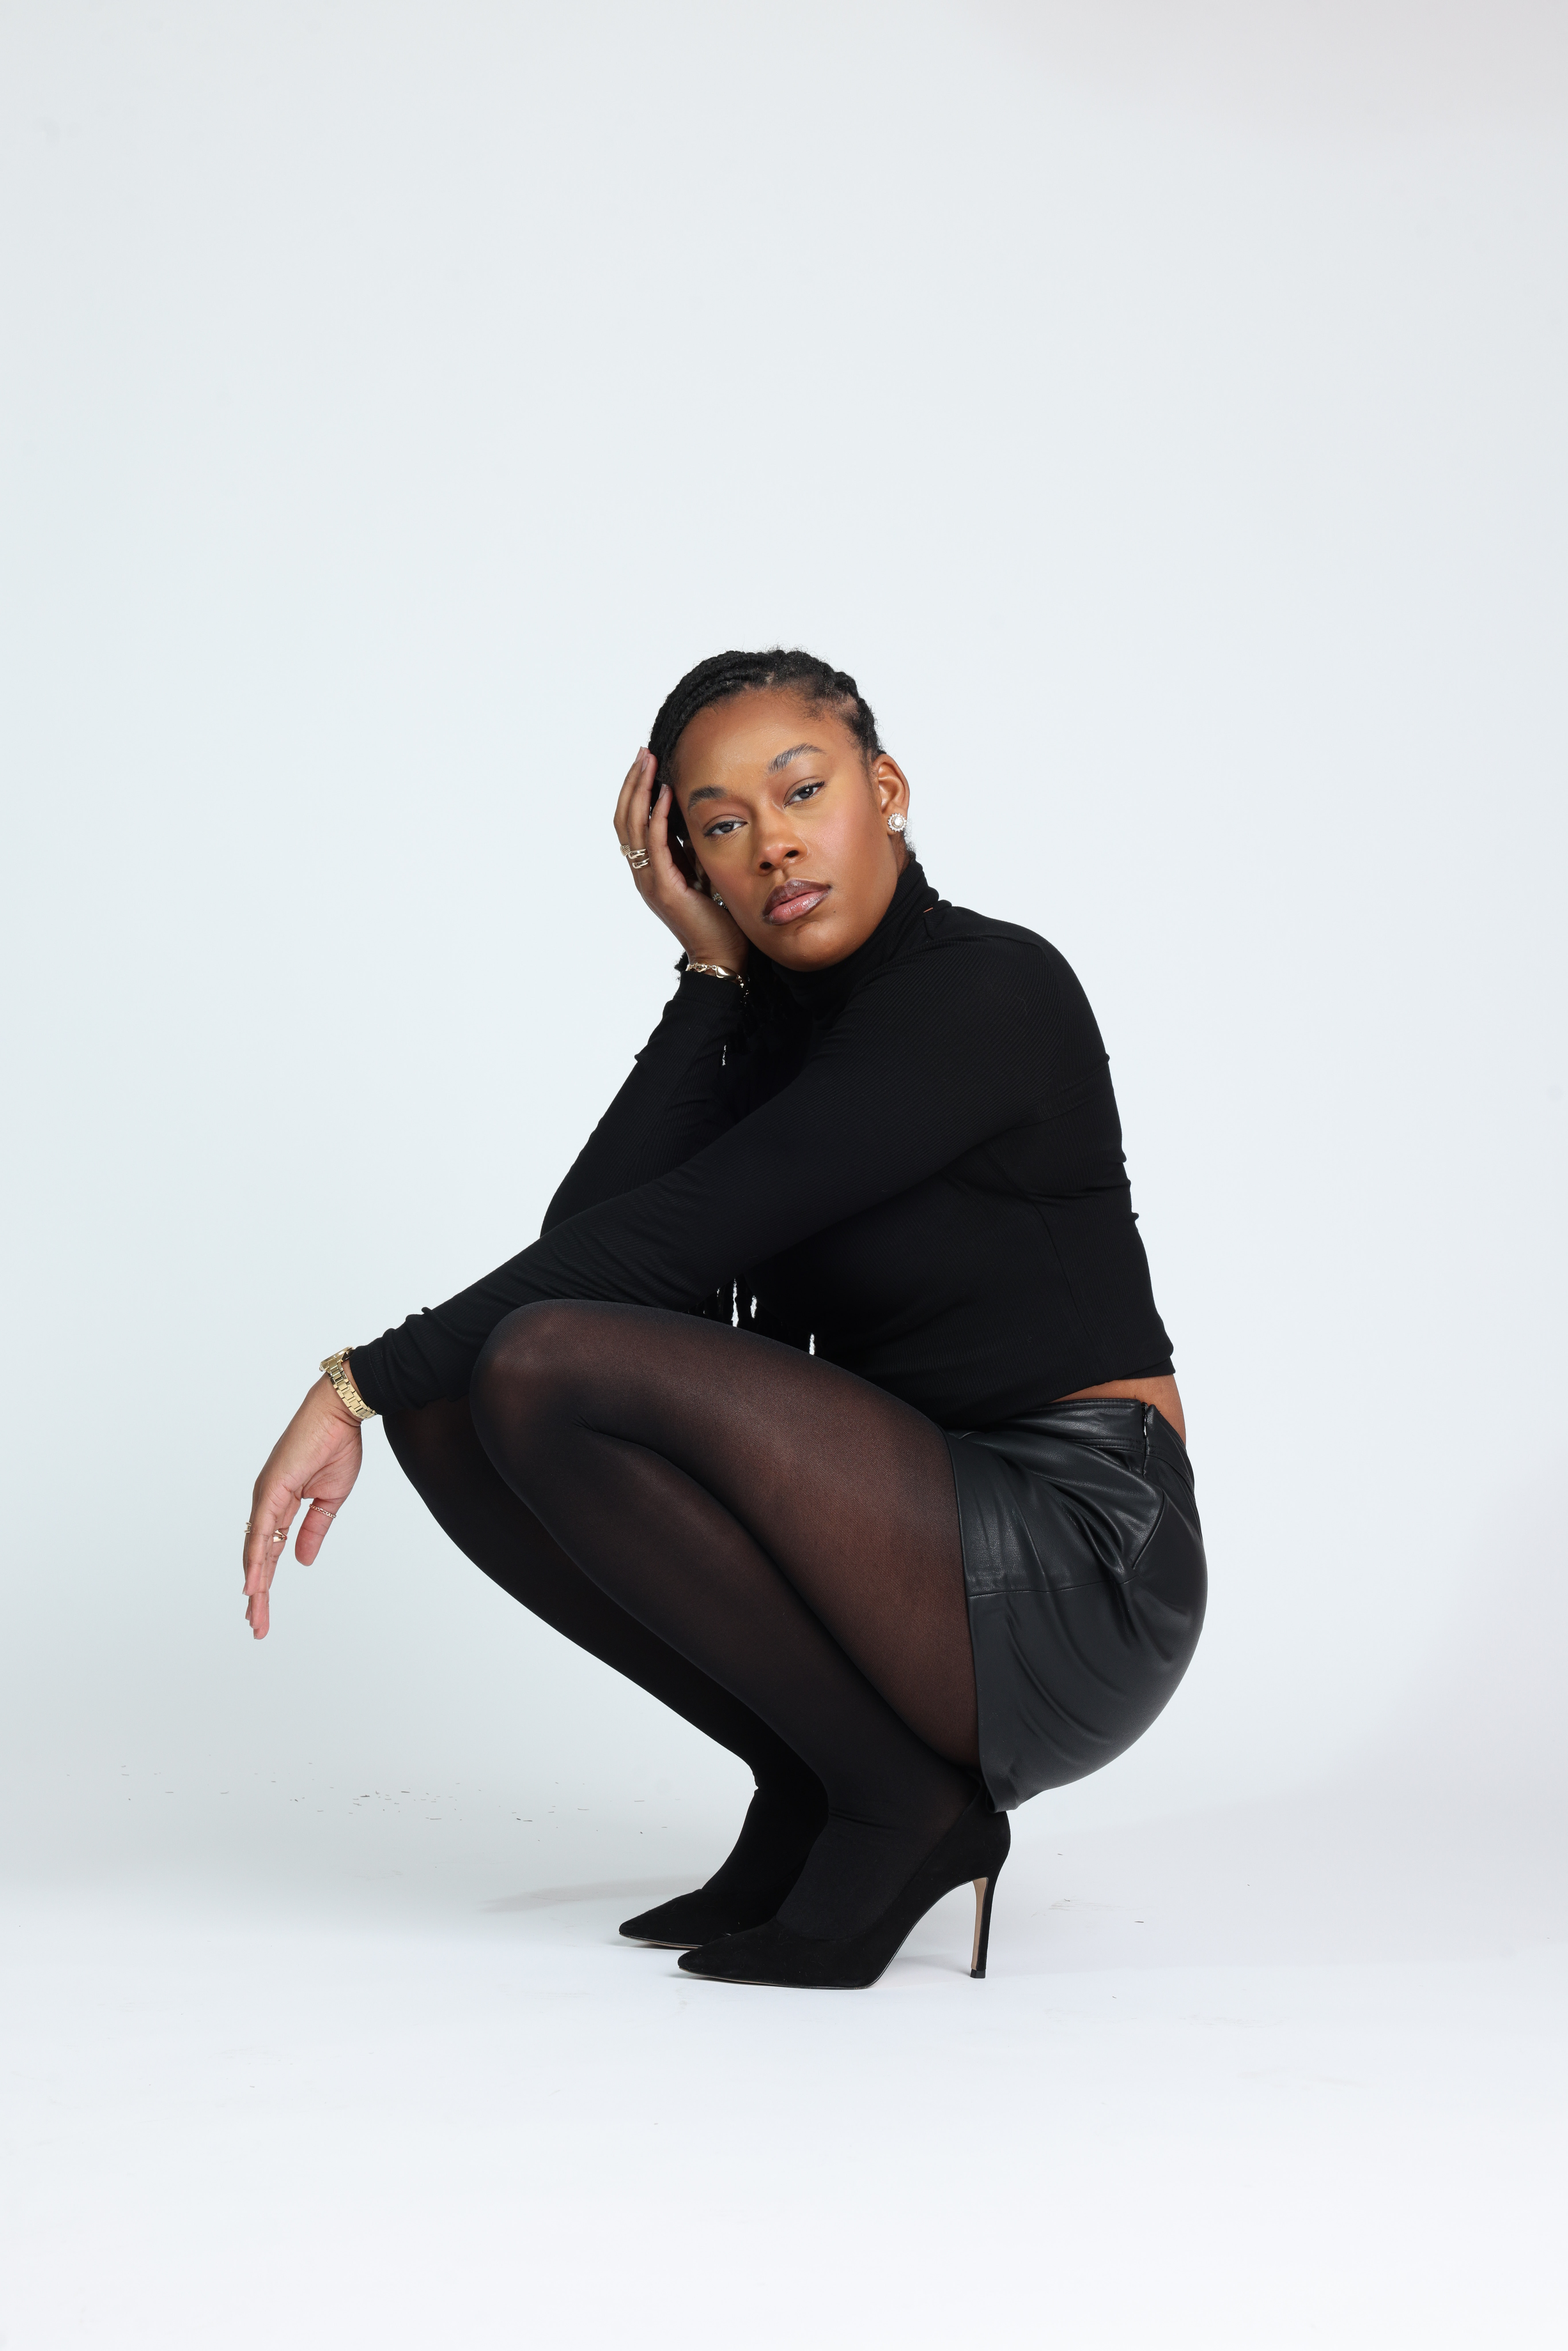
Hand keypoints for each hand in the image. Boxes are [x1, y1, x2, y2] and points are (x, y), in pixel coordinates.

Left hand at [242, 1376, 363, 1638]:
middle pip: (259, 1557)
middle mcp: (267, 1503)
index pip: (270, 1551)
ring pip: (256, 1550)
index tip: (262, 1608)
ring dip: (255, 1585)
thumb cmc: (336, 1446)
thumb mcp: (330, 1500)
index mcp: (281, 1505)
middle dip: (258, 1594)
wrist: (340, 1414)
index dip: (266, 1581)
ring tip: (253, 1614)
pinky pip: (261, 1531)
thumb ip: (314, 1531)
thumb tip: (303, 1562)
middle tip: (256, 1626)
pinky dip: (256, 1559)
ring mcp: (265, 1496)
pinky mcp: (271, 1489)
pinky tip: (253, 1583)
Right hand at [613, 748, 748, 972]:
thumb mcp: (703, 873)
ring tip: (648, 763)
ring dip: (639, 792)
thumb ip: (694, 850)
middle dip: (632, 783)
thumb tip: (699, 820)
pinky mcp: (663, 888)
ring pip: (632, 827)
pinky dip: (657, 817)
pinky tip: (664, 795)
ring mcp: (649, 881)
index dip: (636, 791)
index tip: (646, 762)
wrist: (721, 956)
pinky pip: (654, 845)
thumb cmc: (718, 918)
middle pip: (625, 819)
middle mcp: (643, 873)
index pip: (633, 822)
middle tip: (642, 753)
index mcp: (651, 869)